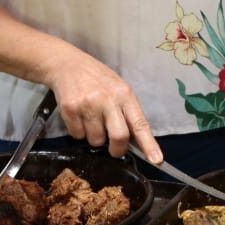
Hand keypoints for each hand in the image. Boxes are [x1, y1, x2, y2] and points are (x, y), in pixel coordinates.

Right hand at [45, 56, 162, 163]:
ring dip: (95, 138)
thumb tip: (135, 140)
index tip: (156, 160)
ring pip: (96, 140)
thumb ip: (127, 111)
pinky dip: (79, 132)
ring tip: (91, 119)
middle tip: (114, 150)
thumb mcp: (118, 88)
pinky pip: (77, 135)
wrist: (67, 64)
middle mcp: (108, 99)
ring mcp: (88, 104)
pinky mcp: (70, 109)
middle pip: (119, 137)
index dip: (149, 144)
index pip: (140, 123)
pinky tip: (79, 116)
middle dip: (117, 150)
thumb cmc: (97, 78)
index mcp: (124, 94)